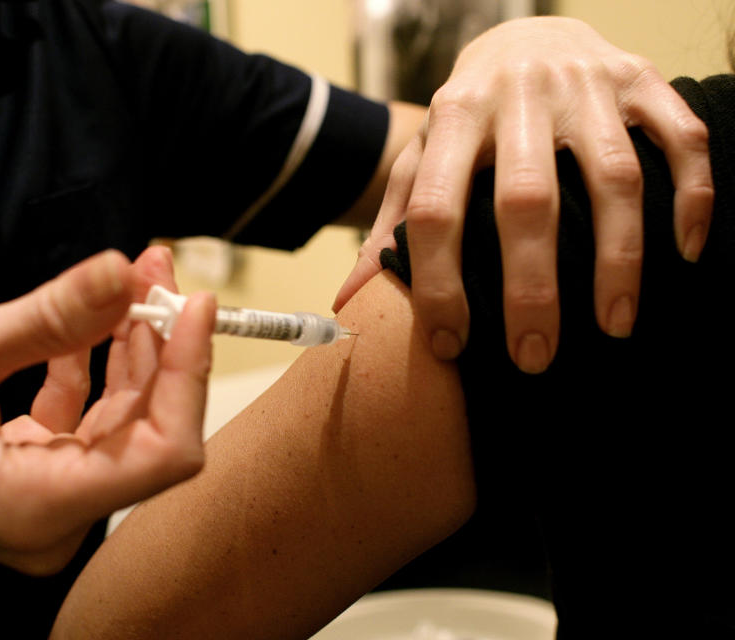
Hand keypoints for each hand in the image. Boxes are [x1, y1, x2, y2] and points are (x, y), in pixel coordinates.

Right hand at [0, 248, 214, 574]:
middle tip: (156, 267)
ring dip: (132, 345)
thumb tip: (120, 272)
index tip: (194, 304)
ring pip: (122, 419)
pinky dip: (93, 365)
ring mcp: (46, 501)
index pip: (165, 453)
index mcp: (36, 506)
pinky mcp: (34, 478)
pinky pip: (86, 419)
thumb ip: (43, 318)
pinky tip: (91, 317)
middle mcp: (53, 517)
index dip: (191, 374)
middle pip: (149, 429)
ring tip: (134, 275)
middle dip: (162, 342)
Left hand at [335, 17, 712, 372]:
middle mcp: (517, 97)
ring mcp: (585, 85)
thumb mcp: (423, 157)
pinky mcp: (641, 79)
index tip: (450, 345)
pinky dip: (691, 198)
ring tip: (614, 326)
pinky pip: (681, 138)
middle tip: (535, 358)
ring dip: (618, 259)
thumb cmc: (468, 116)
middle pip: (526, 201)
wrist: (526, 33)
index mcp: (453, 117)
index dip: (438, 284)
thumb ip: (391, 222)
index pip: (436, 209)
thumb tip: (350, 298)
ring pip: (612, 177)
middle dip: (531, 289)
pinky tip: (684, 255)